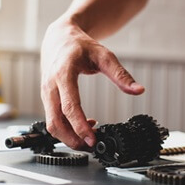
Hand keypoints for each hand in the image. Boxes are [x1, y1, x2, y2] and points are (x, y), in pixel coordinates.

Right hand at [41, 18, 144, 148]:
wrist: (59, 38)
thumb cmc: (80, 45)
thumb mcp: (104, 55)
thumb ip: (121, 74)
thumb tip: (139, 90)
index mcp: (63, 74)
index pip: (69, 107)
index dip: (80, 126)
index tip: (93, 139)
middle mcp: (50, 86)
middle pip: (55, 122)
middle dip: (73, 139)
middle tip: (93, 146)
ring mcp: (45, 94)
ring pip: (52, 125)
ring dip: (69, 136)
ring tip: (91, 137)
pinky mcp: (46, 99)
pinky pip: (53, 119)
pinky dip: (67, 128)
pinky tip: (84, 125)